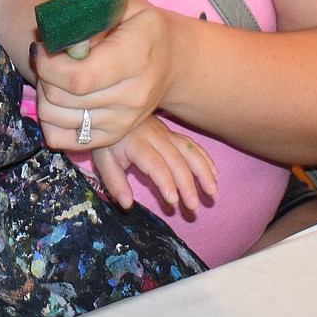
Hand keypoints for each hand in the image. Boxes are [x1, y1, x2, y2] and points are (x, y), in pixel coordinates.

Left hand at [33, 0, 176, 149]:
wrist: (172, 60)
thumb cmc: (142, 27)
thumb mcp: (123, 5)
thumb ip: (91, 16)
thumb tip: (58, 34)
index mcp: (136, 57)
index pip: (80, 77)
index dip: (49, 65)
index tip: (42, 48)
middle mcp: (133, 95)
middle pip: (64, 98)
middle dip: (43, 76)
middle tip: (46, 58)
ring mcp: (124, 120)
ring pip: (58, 118)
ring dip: (44, 95)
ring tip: (53, 76)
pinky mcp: (113, 136)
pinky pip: (64, 140)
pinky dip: (50, 120)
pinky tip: (58, 98)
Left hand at [91, 116, 216, 211]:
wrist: (114, 110)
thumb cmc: (109, 141)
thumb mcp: (102, 159)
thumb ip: (114, 182)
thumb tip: (127, 205)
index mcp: (136, 143)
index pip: (154, 163)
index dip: (165, 181)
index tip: (174, 200)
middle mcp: (155, 137)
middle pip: (176, 159)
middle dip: (187, 184)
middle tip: (194, 206)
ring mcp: (167, 133)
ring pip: (189, 150)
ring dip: (203, 170)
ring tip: (212, 191)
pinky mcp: (173, 133)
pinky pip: (192, 144)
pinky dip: (205, 158)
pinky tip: (214, 173)